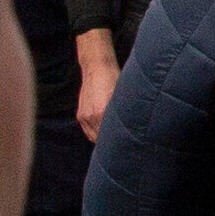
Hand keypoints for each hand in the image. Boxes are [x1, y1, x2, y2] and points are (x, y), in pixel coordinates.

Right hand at [74, 28, 119, 142]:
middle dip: (111, 144)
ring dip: (102, 140)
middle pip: (101, 140)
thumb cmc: (114, 80)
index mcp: (103, 112)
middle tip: (123, 148)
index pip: (110, 137)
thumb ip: (124, 115)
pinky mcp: (80, 115)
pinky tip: (104, 134)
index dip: (119, 143)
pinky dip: (95, 134)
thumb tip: (133, 129)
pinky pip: (88, 131)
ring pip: (93, 137)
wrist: (97, 67)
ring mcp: (84, 116)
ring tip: (113, 142)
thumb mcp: (122, 97)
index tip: (128, 147)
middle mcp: (92, 116)